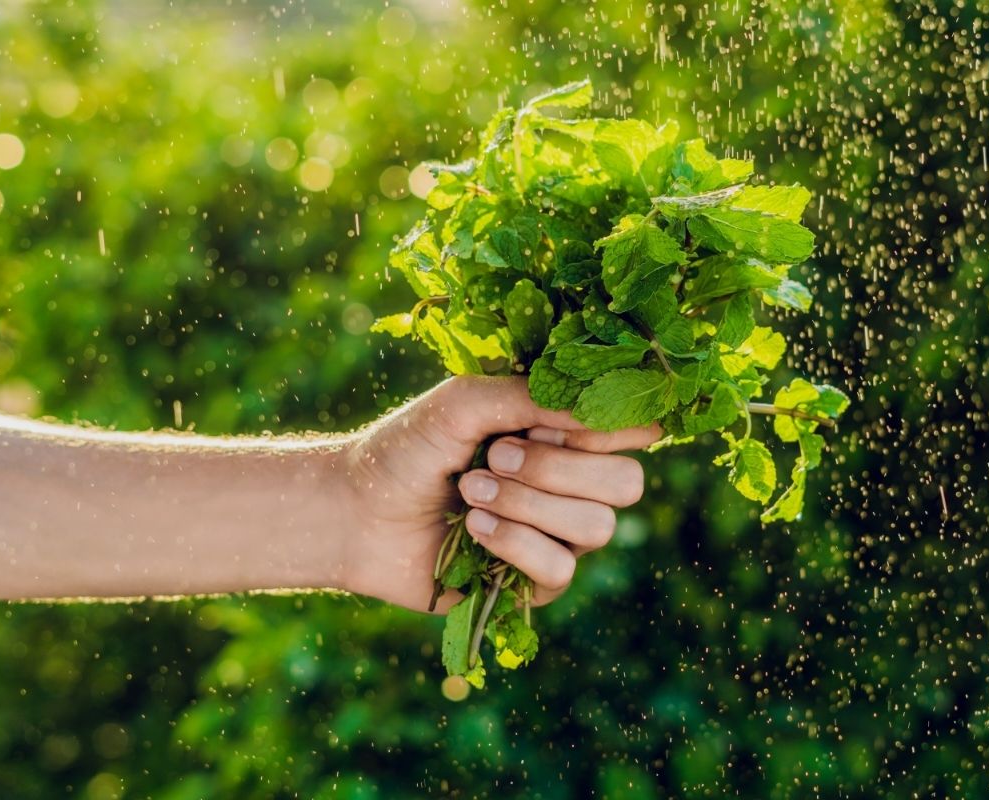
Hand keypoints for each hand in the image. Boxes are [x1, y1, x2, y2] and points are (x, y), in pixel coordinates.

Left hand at [336, 376, 657, 611]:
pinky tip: (474, 528)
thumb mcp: (465, 402)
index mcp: (565, 434)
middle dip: (559, 469)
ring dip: (528, 505)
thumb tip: (596, 407)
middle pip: (626, 483)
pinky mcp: (534, 584)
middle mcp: (573, 485)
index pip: (632, 430)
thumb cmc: (409, 446)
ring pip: (596, 527)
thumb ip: (531, 398)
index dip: (607, 427)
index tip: (548, 421)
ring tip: (472, 491)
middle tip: (498, 455)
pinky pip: (560, 569)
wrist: (356, 510)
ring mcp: (558, 536)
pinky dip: (515, 544)